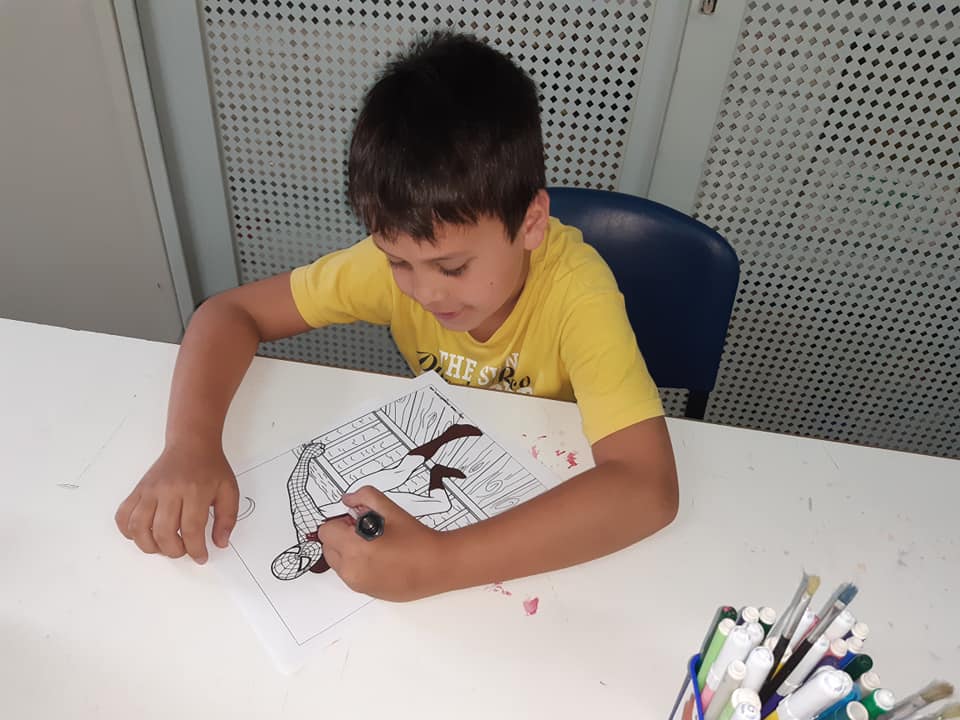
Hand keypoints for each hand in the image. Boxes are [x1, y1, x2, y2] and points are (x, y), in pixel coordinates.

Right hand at [115, 441, 238, 563]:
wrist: (191, 444)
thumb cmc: (210, 467)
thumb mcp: (229, 490)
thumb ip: (227, 519)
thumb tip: (220, 543)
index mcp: (195, 491)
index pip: (192, 529)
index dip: (195, 550)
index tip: (201, 557)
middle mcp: (169, 491)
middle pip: (163, 532)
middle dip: (174, 551)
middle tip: (183, 550)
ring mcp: (150, 490)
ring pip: (138, 527)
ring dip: (149, 545)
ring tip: (162, 545)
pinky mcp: (138, 490)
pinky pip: (123, 515)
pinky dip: (128, 531)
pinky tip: (142, 534)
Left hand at [315, 487, 446, 600]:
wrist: (438, 565)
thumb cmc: (417, 538)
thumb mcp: (390, 509)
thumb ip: (364, 497)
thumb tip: (347, 500)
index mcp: (354, 547)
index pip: (325, 532)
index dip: (341, 523)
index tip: (357, 521)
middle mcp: (352, 570)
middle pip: (329, 548)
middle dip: (341, 538)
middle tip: (366, 532)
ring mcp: (358, 584)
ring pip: (338, 564)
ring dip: (348, 553)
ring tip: (376, 546)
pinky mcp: (367, 592)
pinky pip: (351, 576)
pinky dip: (358, 566)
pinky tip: (382, 560)